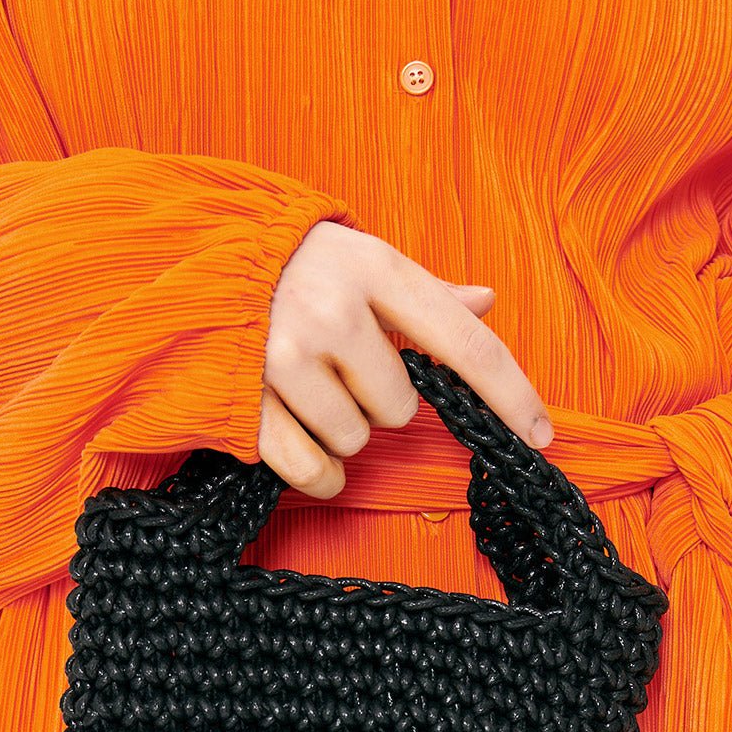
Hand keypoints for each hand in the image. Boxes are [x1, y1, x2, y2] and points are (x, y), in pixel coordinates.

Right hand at [259, 220, 554, 499]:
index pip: (466, 345)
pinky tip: (296, 435)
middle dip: (374, 401)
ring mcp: (285, 357)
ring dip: (338, 430)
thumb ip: (423, 295)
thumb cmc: (291, 269)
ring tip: (303, 388)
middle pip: (400, 410)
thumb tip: (485, 301)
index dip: (511, 396)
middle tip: (336, 368)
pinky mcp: (247, 402)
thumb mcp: (361, 262)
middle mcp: (334, 311)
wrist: (189, 260)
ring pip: (355, 442)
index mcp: (376, 270)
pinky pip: (314, 471)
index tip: (542, 436)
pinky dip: (315, 471)